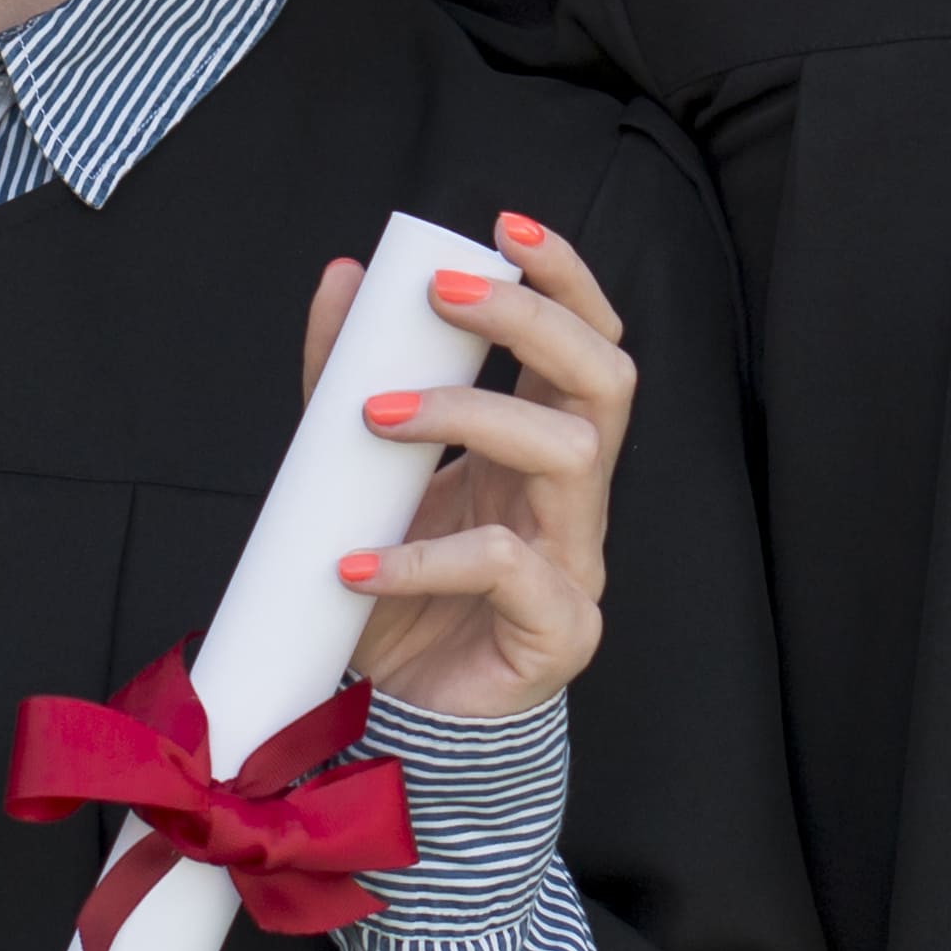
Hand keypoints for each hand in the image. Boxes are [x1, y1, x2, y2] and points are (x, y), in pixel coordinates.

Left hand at [310, 213, 630, 728]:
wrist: (389, 724)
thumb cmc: (390, 593)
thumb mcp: (361, 474)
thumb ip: (351, 381)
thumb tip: (344, 276)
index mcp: (542, 448)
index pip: (587, 341)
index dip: (565, 278)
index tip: (504, 227)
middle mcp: (574, 497)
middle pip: (607, 378)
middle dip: (530, 320)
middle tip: (442, 294)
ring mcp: (577, 564)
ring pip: (574, 455)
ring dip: (471, 416)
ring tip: (375, 420)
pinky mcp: (559, 633)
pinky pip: (508, 569)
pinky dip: (425, 556)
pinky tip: (354, 562)